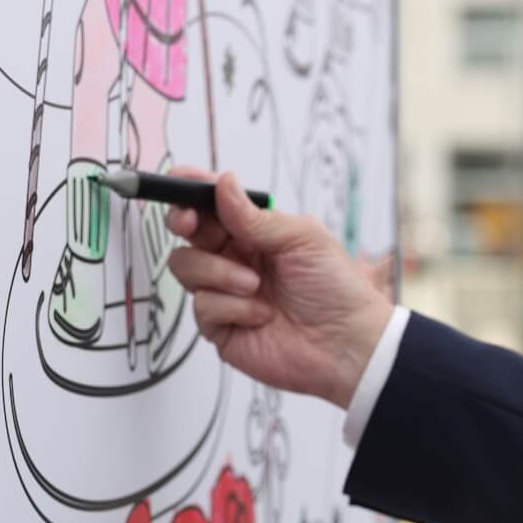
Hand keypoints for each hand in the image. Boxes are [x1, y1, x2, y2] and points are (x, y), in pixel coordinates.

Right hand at [165, 169, 392, 407]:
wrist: (344, 344)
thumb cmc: (335, 288)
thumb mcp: (303, 239)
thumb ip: (257, 217)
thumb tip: (223, 183)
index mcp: (259, 231)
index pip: (216, 204)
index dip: (193, 190)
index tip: (178, 179)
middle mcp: (237, 257)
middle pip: (189, 230)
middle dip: (185, 221)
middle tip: (191, 222)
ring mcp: (225, 290)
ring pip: (186, 266)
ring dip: (219, 273)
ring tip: (255, 285)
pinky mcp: (220, 324)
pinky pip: (202, 306)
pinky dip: (232, 307)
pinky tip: (261, 314)